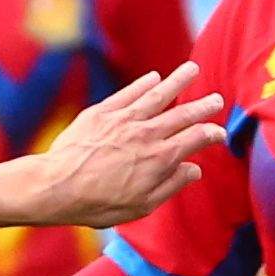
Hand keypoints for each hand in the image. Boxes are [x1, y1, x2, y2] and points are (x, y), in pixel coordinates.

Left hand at [4, 64, 213, 229]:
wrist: (55, 187)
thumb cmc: (97, 203)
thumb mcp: (141, 206)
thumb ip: (171, 185)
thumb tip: (194, 169)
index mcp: (160, 159)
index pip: (195, 139)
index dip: (211, 134)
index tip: (219, 134)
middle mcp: (146, 134)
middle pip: (182, 114)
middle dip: (203, 105)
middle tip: (217, 99)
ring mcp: (124, 120)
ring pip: (158, 94)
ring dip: (178, 80)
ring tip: (192, 69)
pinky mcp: (101, 113)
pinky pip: (128, 93)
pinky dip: (143, 84)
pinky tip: (153, 77)